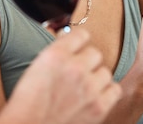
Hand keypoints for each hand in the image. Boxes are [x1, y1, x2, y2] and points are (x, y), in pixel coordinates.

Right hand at [0, 28, 120, 123]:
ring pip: (105, 72)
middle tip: (76, 73)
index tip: (77, 48)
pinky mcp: (98, 107)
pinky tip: (96, 96)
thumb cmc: (27, 101)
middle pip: (95, 53)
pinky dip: (107, 92)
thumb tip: (67, 36)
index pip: (82, 34)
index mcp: (57, 55)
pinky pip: (114, 90)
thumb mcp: (36, 65)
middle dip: (86, 62)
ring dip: (96, 78)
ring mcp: (89, 88)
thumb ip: (56, 50)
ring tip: (84, 87)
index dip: (78, 42)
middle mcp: (75, 68)